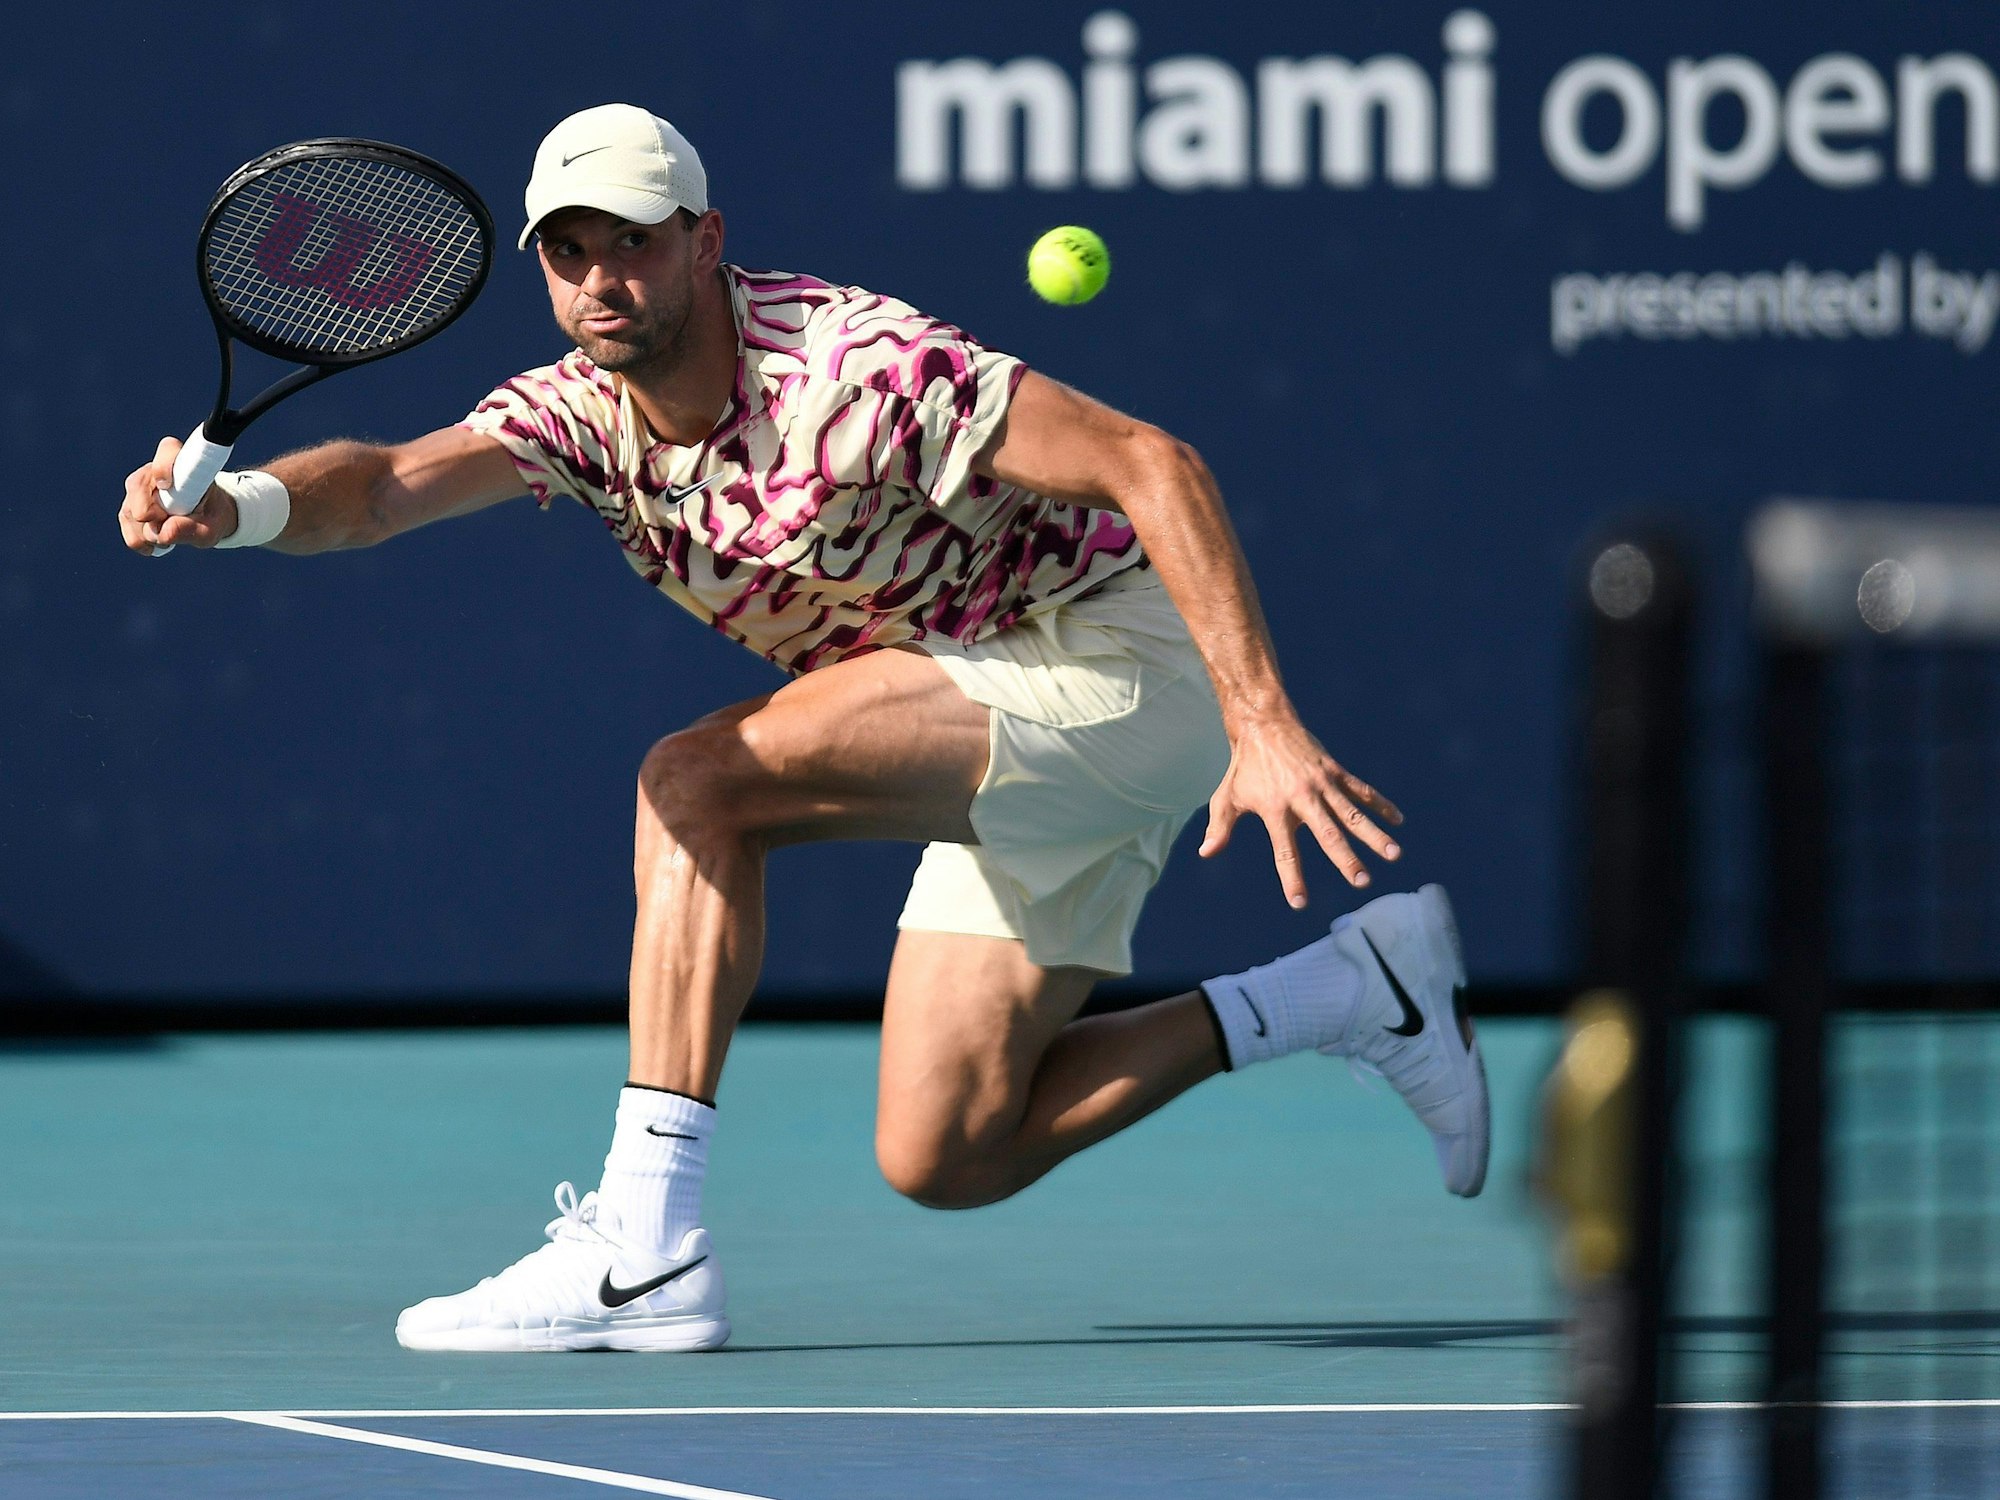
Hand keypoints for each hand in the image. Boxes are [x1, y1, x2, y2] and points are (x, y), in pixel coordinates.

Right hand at [119, 436, 237, 554]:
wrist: (207, 520)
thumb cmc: (212, 516)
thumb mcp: (212, 527)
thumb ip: (192, 529)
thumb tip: (164, 533)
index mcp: (181, 464)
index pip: (167, 451)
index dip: (162, 467)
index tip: (165, 484)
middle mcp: (153, 471)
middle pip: (137, 487)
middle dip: (152, 515)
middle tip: (174, 524)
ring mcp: (137, 489)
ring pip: (130, 512)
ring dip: (150, 533)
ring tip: (174, 534)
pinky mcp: (129, 507)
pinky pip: (128, 529)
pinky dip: (143, 542)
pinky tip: (159, 543)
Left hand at [1199, 713, 1403, 907]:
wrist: (1264, 724)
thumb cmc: (1244, 767)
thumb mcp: (1227, 797)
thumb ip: (1219, 826)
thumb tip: (1205, 853)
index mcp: (1274, 809)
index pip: (1284, 851)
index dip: (1292, 877)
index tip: (1300, 903)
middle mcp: (1301, 798)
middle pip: (1327, 833)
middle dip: (1346, 858)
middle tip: (1362, 881)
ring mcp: (1322, 783)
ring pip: (1352, 813)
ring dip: (1374, 834)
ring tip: (1393, 854)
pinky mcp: (1335, 770)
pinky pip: (1361, 790)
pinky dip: (1380, 804)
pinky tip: (1398, 820)